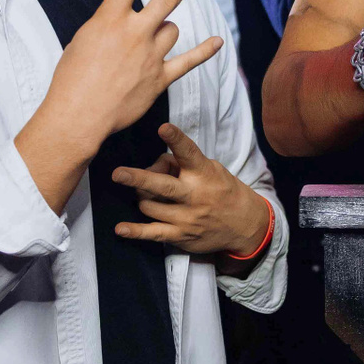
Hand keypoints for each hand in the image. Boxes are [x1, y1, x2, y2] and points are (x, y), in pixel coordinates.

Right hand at [37, 0, 222, 148]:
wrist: (77, 116)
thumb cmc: (72, 78)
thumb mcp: (84, 40)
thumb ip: (110, 25)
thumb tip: (128, 21)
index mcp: (109, 19)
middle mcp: (134, 33)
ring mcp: (150, 55)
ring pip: (172, 30)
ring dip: (163, 34)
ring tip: (141, 50)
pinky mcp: (160, 78)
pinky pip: (189, 61)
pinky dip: (203, 51)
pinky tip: (217, 42)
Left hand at [111, 122, 271, 256]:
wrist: (245, 225)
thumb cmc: (223, 191)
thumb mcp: (212, 170)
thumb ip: (183, 165)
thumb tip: (154, 164)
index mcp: (204, 174)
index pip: (189, 153)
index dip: (176, 139)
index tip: (164, 127)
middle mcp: (194, 196)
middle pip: (162, 186)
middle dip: (138, 178)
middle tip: (118, 174)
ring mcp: (186, 218)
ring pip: (149, 205)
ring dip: (142, 197)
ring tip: (147, 194)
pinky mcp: (181, 236)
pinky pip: (153, 234)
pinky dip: (135, 232)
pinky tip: (120, 229)